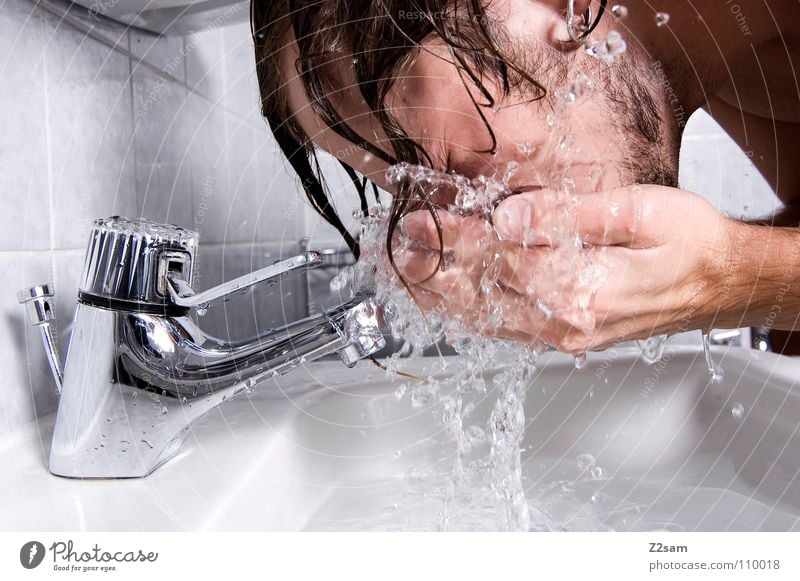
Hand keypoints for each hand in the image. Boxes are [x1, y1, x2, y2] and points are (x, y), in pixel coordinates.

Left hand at [395, 184, 734, 352]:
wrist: (722, 284)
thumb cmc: (691, 245)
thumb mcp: (639, 213)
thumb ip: (569, 217)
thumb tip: (508, 218)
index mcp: (583, 289)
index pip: (498, 260)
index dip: (453, 238)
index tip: (419, 222)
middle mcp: (566, 323)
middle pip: (481, 296)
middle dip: (433, 269)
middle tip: (397, 249)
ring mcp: (563, 337)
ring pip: (486, 320)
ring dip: (443, 297)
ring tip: (407, 276)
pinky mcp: (566, 339)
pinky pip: (505, 330)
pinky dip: (471, 314)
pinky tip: (450, 302)